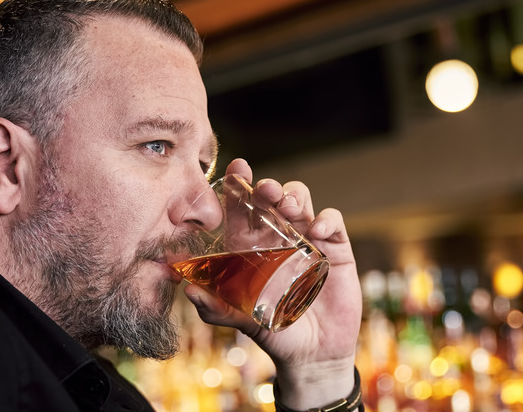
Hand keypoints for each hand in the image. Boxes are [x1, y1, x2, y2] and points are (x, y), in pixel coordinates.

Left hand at [183, 158, 362, 408]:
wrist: (313, 354)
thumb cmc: (274, 332)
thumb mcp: (241, 319)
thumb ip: (215, 308)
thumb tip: (188, 290)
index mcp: (251, 247)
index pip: (242, 209)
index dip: (239, 185)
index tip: (238, 168)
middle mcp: (278, 238)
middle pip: (271, 198)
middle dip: (267, 186)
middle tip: (265, 190)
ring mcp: (307, 241)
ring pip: (301, 201)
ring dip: (295, 196)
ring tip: (290, 209)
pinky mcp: (334, 250)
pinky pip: (332, 221)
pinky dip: (325, 219)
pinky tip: (317, 233)